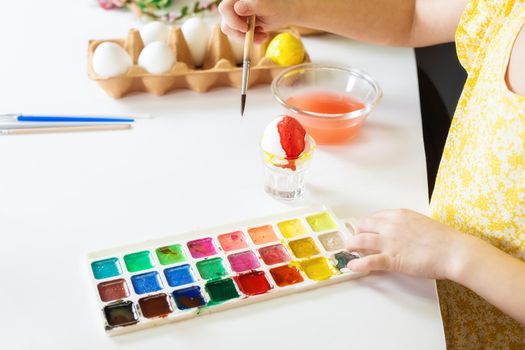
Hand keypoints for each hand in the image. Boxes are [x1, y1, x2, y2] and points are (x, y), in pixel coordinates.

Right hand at [218, 0, 296, 42]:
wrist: (283, 12)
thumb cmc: (278, 7)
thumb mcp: (268, 7)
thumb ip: (253, 6)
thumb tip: (238, 8)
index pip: (225, 8)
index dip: (233, 21)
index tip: (246, 29)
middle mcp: (234, 4)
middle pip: (226, 23)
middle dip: (241, 34)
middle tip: (259, 36)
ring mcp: (234, 14)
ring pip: (230, 31)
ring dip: (246, 38)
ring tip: (262, 36)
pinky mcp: (237, 23)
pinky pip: (236, 35)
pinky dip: (248, 38)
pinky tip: (260, 34)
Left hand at [346, 209, 463, 278]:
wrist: (454, 251)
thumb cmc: (444, 240)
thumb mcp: (422, 223)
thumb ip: (408, 226)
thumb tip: (402, 233)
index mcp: (399, 215)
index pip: (375, 217)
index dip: (367, 224)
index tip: (365, 229)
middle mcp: (391, 226)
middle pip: (364, 226)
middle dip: (357, 233)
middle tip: (356, 239)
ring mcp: (390, 242)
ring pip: (361, 240)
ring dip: (352, 245)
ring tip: (349, 250)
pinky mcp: (392, 259)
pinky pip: (368, 261)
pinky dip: (357, 264)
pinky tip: (352, 266)